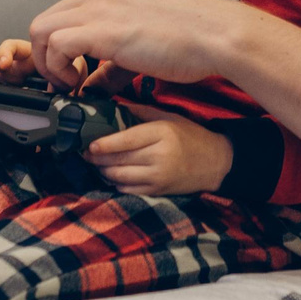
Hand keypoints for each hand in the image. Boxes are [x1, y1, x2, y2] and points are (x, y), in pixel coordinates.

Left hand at [27, 0, 252, 90]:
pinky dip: (57, 69)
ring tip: (70, 86)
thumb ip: (112, 65)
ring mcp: (98, 6)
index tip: (72, 73)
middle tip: (66, 83)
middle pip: (45, 21)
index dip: (59, 48)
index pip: (64, 13)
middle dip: (47, 57)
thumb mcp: (142, 45)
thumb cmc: (193, 39)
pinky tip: (78, 85)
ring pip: (41, 30)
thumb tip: (90, 88)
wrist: (218, 35)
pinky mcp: (101, 29)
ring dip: (47, 64)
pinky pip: (54, 45)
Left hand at [85, 105, 233, 197]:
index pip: (126, 140)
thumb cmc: (190, 135)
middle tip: (85, 153)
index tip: (89, 144)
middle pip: (119, 159)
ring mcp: (158, 177)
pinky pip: (127, 189)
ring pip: (120, 176)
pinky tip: (112, 174)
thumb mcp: (168, 117)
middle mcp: (159, 157)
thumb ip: (139, 111)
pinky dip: (116, 182)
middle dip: (97, 158)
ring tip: (96, 163)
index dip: (104, 144)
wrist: (215, 162)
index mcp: (161, 134)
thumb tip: (112, 107)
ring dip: (104, 171)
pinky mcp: (158, 192)